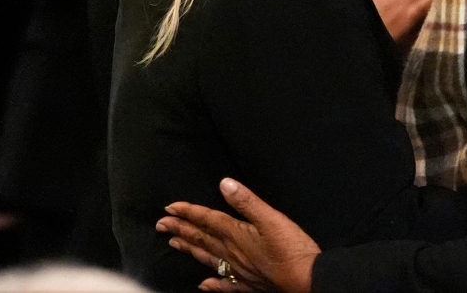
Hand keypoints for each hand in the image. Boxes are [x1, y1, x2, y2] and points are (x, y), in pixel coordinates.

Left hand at [158, 178, 319, 292]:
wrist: (305, 280)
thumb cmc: (291, 248)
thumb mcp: (271, 218)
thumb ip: (247, 202)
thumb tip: (225, 184)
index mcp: (237, 234)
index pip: (207, 220)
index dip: (188, 212)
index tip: (169, 207)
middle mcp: (232, 253)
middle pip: (202, 238)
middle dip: (180, 229)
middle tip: (161, 224)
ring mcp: (238, 271)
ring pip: (207, 258)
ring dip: (190, 249)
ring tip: (173, 243)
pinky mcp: (247, 285)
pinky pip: (224, 285)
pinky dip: (212, 284)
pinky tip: (203, 284)